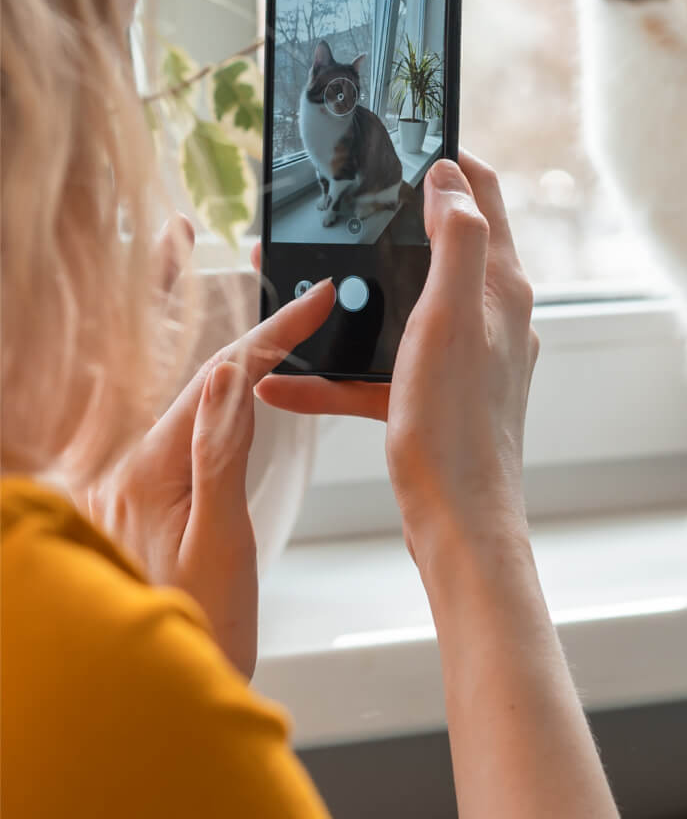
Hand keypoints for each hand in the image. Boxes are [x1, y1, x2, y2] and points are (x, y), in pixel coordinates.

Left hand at [87, 216, 336, 676]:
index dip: (272, 333)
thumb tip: (228, 376)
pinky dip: (191, 368)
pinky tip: (209, 359)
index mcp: (150, 467)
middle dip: (171, 290)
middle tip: (179, 232)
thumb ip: (216, 453)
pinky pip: (173, 411)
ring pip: (167, 380)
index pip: (219, 376)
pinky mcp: (151, 492)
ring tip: (176, 266)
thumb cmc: (198, 625)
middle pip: (165, 358)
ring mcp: (139, 475)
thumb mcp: (216, 540)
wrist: (167, 690)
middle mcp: (134, 461)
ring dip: (176, 319)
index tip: (315, 299)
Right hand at [257, 152, 538, 567]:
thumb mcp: (451, 317)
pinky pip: (383, 370)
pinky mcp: (437, 395)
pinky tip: (286, 384)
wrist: (459, 524)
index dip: (450, 161)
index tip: (406, 141)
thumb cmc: (456, 423)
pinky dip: (341, 371)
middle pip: (441, 246)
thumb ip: (457, 241)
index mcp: (501, 287)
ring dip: (357, 297)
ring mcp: (466, 357)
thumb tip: (450, 176)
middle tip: (341, 208)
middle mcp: (492, 315)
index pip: (485, 196)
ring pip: (404, 307)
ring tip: (301, 286)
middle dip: (391, 224)